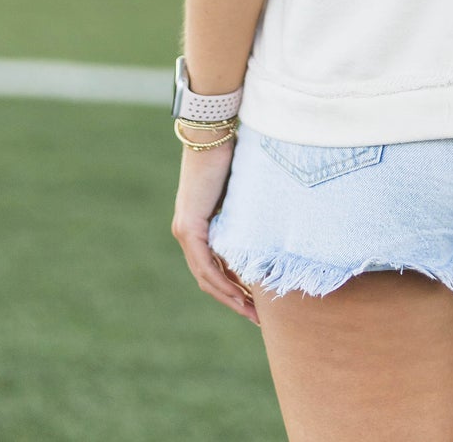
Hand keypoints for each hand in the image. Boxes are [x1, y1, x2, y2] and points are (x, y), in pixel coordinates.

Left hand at [171, 140, 259, 322]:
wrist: (212, 134)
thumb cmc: (230, 155)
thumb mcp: (239, 195)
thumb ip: (244, 215)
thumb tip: (267, 231)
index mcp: (197, 225)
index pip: (213, 267)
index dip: (232, 288)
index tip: (253, 303)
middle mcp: (186, 232)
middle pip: (208, 278)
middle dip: (233, 300)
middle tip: (255, 319)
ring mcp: (185, 231)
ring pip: (206, 276)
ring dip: (229, 297)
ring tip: (252, 314)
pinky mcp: (188, 227)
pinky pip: (205, 264)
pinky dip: (221, 281)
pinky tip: (238, 295)